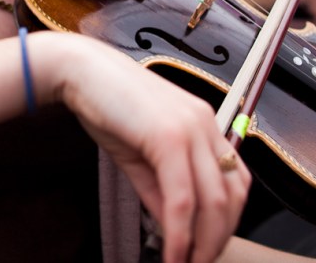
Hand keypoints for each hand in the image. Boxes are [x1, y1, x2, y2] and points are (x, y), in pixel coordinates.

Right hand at [35, 33, 251, 262]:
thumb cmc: (107, 104)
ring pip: (212, 201)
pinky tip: (170, 251)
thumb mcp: (139, 155)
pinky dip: (179, 233)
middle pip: (231, 196)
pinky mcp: (168, 137)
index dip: (228, 221)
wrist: (80, 71)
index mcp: (204, 123)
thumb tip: (172, 227)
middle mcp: (205, 123)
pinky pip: (181, 197)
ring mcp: (190, 129)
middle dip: (217, 239)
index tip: (207, 246)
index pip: (235, 180)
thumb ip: (160, 190)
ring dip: (202, 243)